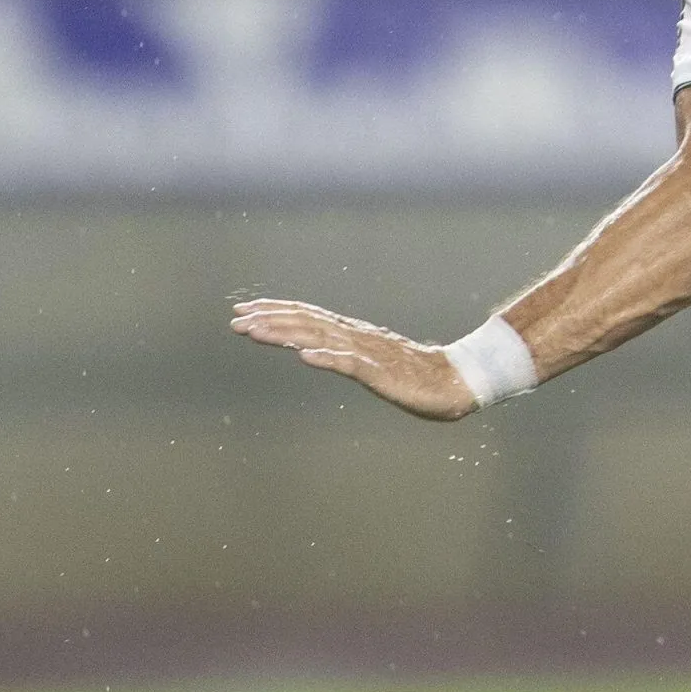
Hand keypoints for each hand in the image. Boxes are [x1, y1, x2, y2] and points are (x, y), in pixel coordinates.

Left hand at [230, 299, 475, 420]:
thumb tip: (313, 349)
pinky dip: (327, 359)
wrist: (455, 381)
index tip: (244, 310)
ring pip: (320, 339)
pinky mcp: (381, 372)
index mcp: (352, 334)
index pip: (308, 316)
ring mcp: (367, 353)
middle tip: (235, 317)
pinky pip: (351, 365)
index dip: (275, 311)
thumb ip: (344, 353)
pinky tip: (305, 358)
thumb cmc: (415, 375)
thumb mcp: (371, 362)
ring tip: (255, 331)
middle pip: (306, 323)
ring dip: (285, 334)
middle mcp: (355, 337)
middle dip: (269, 319)